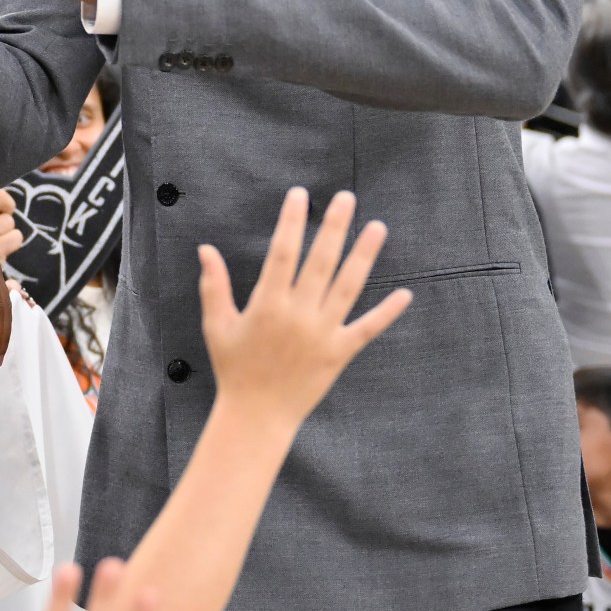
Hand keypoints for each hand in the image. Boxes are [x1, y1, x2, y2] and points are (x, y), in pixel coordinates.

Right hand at [197, 189, 412, 427]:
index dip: (292, 221)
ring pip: (348, 286)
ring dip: (364, 255)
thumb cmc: (234, 368)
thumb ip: (214, 286)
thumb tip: (206, 249)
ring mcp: (322, 333)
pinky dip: (387, 312)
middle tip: (345, 198)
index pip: (282, 252)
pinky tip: (405, 293)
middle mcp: (298, 314)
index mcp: (267, 304)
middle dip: (333, 226)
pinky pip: (367, 328)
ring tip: (378, 227)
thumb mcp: (216, 325)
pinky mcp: (340, 353)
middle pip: (320, 261)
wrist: (257, 414)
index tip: (300, 196)